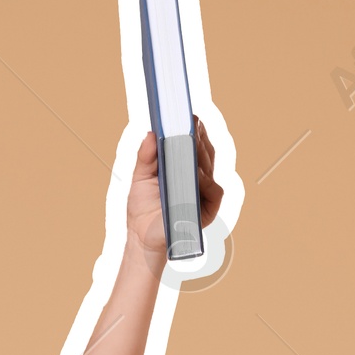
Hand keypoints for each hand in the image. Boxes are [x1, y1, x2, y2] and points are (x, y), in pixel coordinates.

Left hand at [125, 126, 222, 259]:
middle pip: (204, 148)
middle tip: (188, 125)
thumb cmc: (142, 209)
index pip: (195, 141)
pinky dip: (205, 181)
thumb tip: (152, 133)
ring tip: (188, 145)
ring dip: (199, 154)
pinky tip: (195, 175)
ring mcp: (204, 191)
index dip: (193, 127)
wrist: (142, 238)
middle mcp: (197, 176)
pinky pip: (214, 189)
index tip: (186, 115)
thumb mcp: (140, 178)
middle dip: (197, 136)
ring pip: (210, 165)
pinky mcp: (207, 209)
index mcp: (183, 165)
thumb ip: (145, 156)